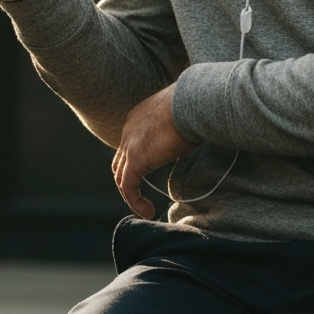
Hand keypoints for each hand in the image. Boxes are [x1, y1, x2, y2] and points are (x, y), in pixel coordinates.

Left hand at [113, 84, 197, 219]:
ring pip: (121, 176)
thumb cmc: (193, 105)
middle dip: (129, 180)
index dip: (136, 162)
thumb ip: (176, 126)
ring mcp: (129, 144)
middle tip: (142, 197)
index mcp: (137, 118)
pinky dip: (134, 201)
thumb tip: (191, 131)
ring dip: (131, 195)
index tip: (153, 175)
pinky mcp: (135, 159)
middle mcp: (128, 130)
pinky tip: (149, 211)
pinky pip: (127, 186)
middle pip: (120, 161)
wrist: (192, 102)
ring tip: (147, 209)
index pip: (129, 144)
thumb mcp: (179, 116)